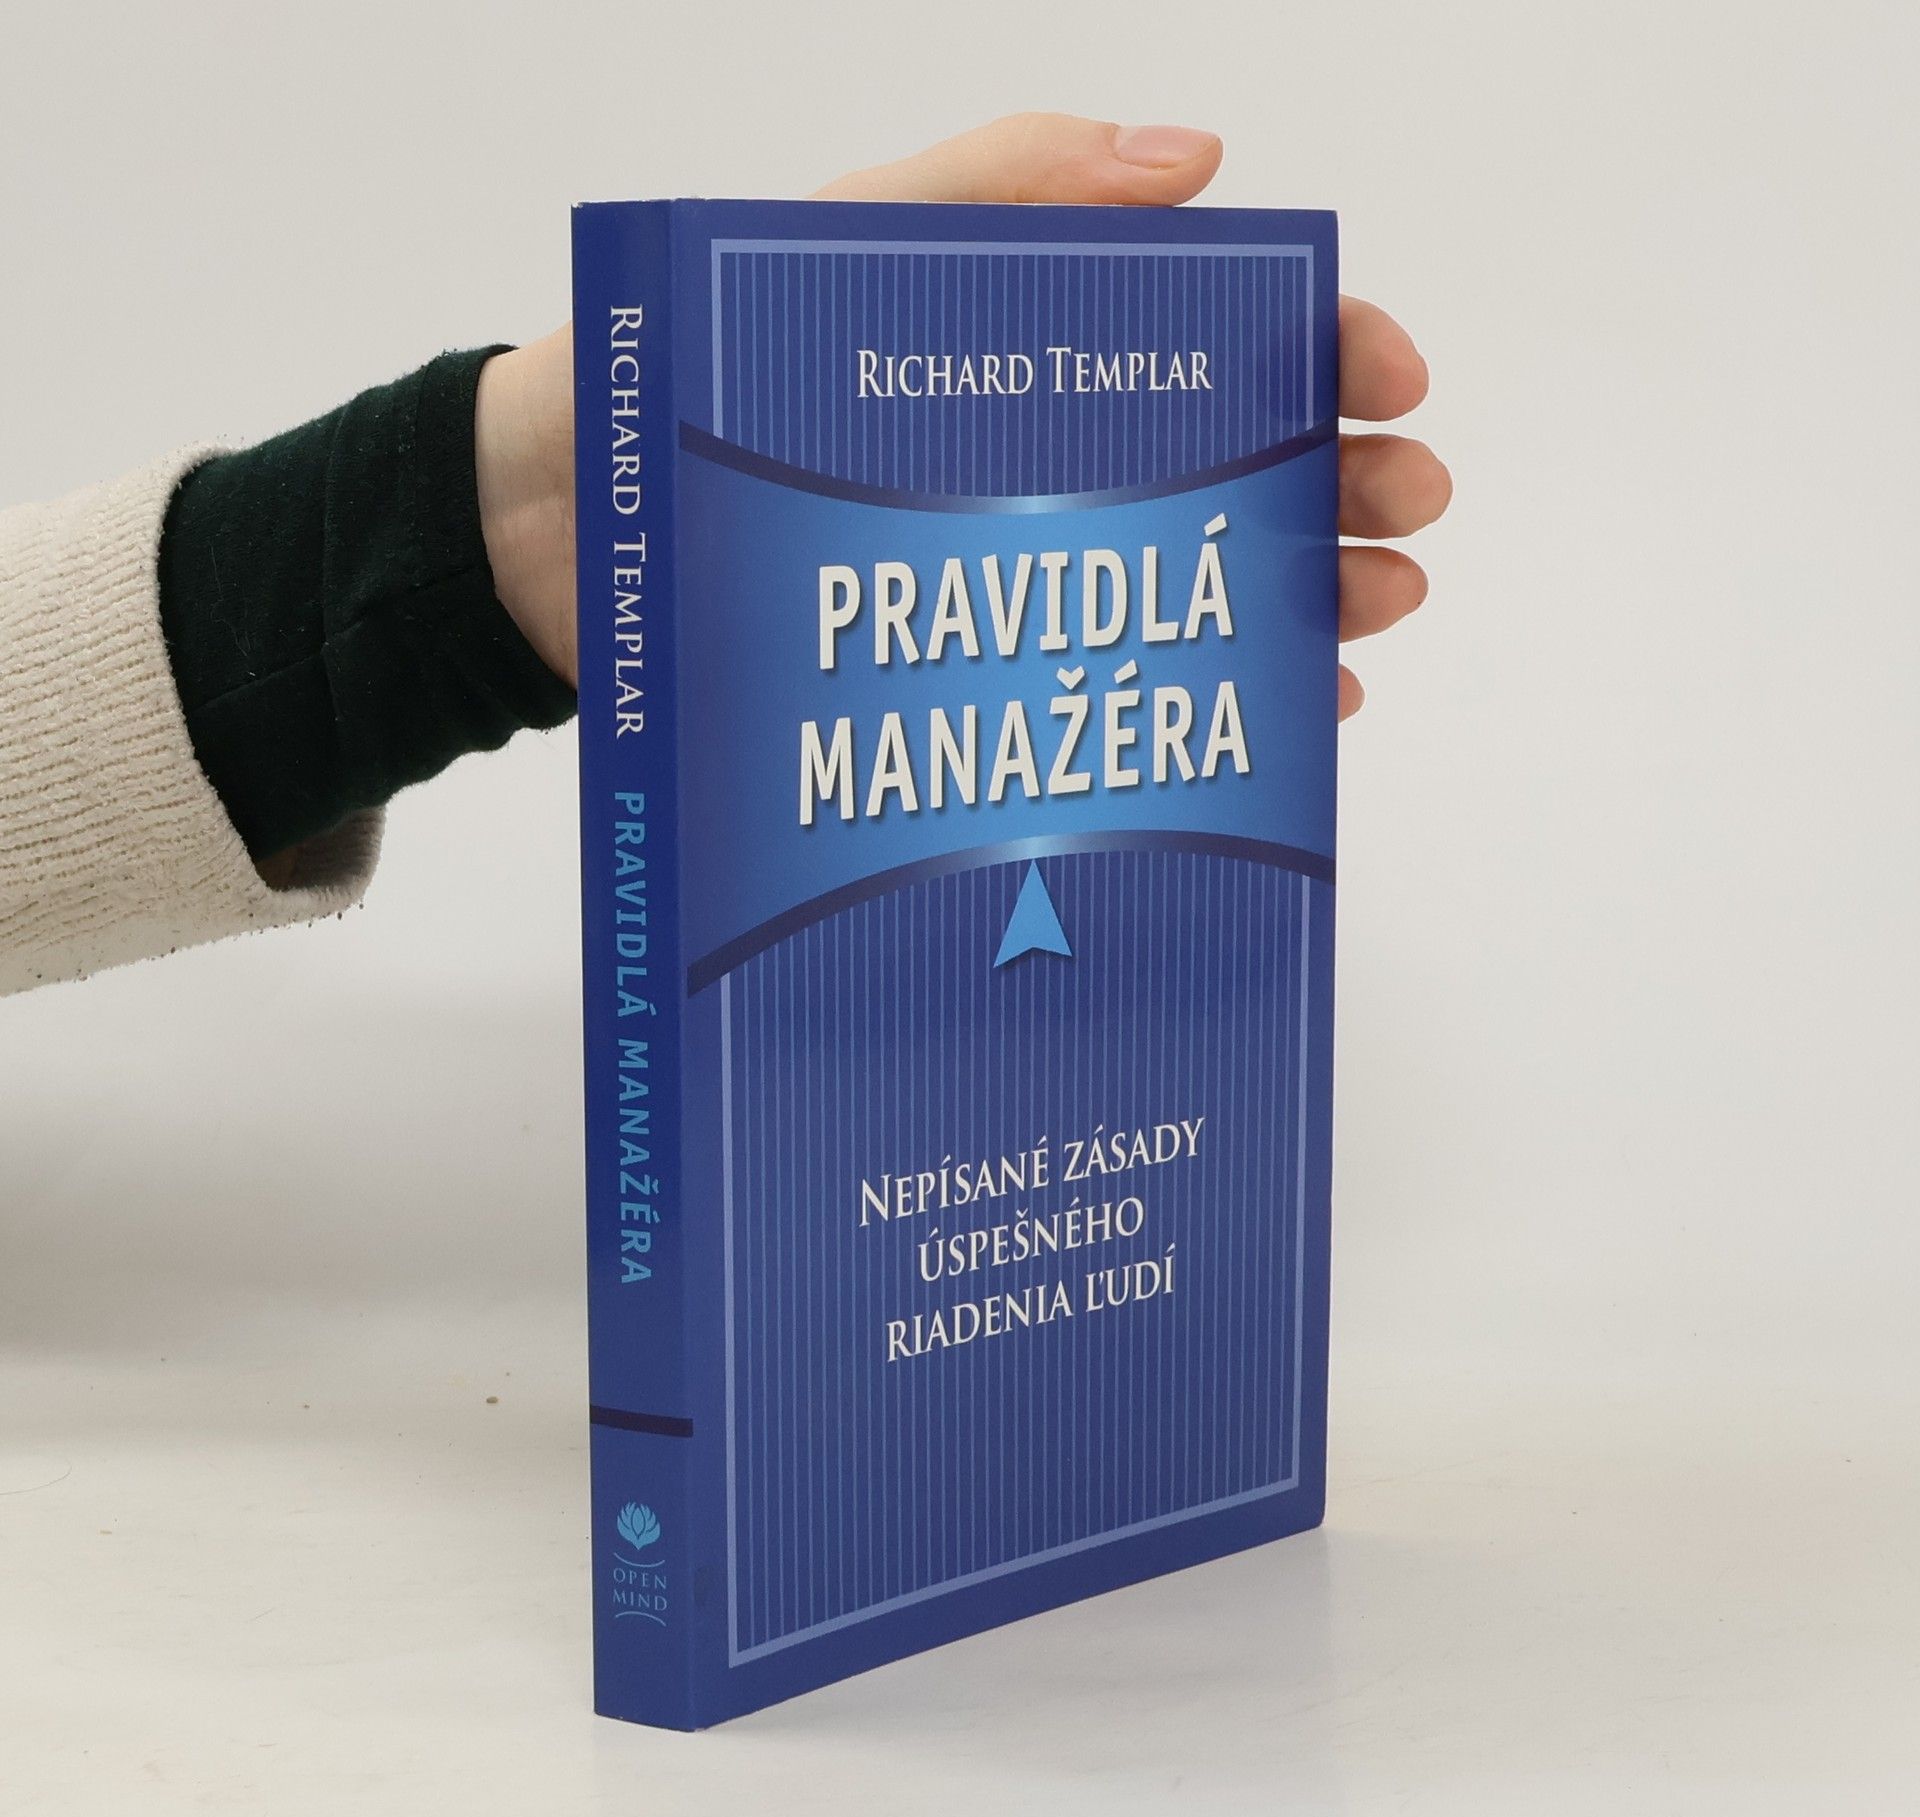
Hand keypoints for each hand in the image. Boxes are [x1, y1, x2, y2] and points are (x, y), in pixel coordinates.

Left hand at [476, 114, 1450, 722]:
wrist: (557, 530)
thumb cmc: (685, 370)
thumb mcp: (847, 240)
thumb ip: (1009, 183)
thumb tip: (1199, 158)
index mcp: (1028, 345)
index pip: (1213, 335)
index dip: (1320, 348)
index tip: (1389, 380)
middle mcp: (1037, 461)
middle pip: (1228, 465)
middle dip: (1338, 483)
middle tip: (1405, 517)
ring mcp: (1010, 571)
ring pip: (1190, 579)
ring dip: (1304, 594)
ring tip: (1371, 614)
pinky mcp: (968, 672)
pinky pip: (1108, 683)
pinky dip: (1208, 699)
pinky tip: (1287, 713)